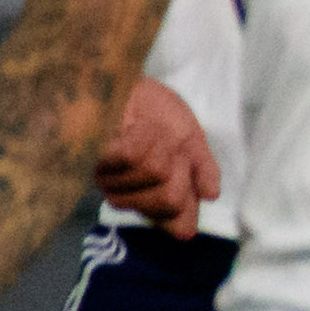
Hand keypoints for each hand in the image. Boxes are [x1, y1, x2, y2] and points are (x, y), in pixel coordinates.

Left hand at [95, 77, 221, 238]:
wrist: (129, 84)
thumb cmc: (159, 114)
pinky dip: (143, 136)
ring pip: (154, 174)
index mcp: (159, 199)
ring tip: (148, 134)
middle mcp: (133, 197)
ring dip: (159, 145)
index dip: (187, 208)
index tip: (186, 176)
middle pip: (170, 200)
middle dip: (179, 167)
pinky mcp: (98, 162)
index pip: (179, 226)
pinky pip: (133, 156)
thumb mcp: (192, 141)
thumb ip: (204, 169)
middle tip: (168, 150)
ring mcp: (113, 182)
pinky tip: (133, 130)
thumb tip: (211, 196)